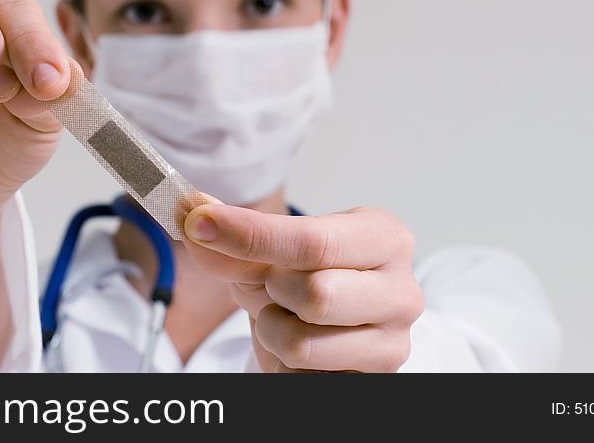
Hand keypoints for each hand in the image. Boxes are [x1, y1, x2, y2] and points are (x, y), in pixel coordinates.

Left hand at [182, 205, 423, 371]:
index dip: (250, 234)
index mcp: (384, 237)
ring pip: (304, 345)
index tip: (201, 223)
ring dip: (273, 332)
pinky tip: (296, 348)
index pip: (313, 240)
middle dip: (275, 292)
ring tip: (284, 318)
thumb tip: (191, 211)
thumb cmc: (300, 277)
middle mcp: (402, 290)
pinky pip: (304, 381)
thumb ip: (230, 236)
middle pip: (316, 295)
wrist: (318, 324)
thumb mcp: (264, 252)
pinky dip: (282, 364)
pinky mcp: (376, 383)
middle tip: (276, 286)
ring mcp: (394, 343)